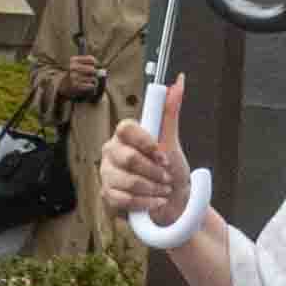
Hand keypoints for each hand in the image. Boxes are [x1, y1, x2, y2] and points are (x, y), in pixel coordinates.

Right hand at [98, 82, 194, 242]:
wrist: (173, 202)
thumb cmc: (170, 170)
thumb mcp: (172, 141)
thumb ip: (170, 112)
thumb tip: (179, 82)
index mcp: (125, 135)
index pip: (126, 128)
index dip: (146, 143)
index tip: (164, 156)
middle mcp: (112, 152)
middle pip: (128, 158)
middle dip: (154, 171)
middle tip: (167, 177)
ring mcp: (107, 173)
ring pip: (128, 181)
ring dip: (153, 189)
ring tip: (163, 191)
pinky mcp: (107, 195)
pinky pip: (123, 199)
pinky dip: (145, 203)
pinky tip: (155, 202)